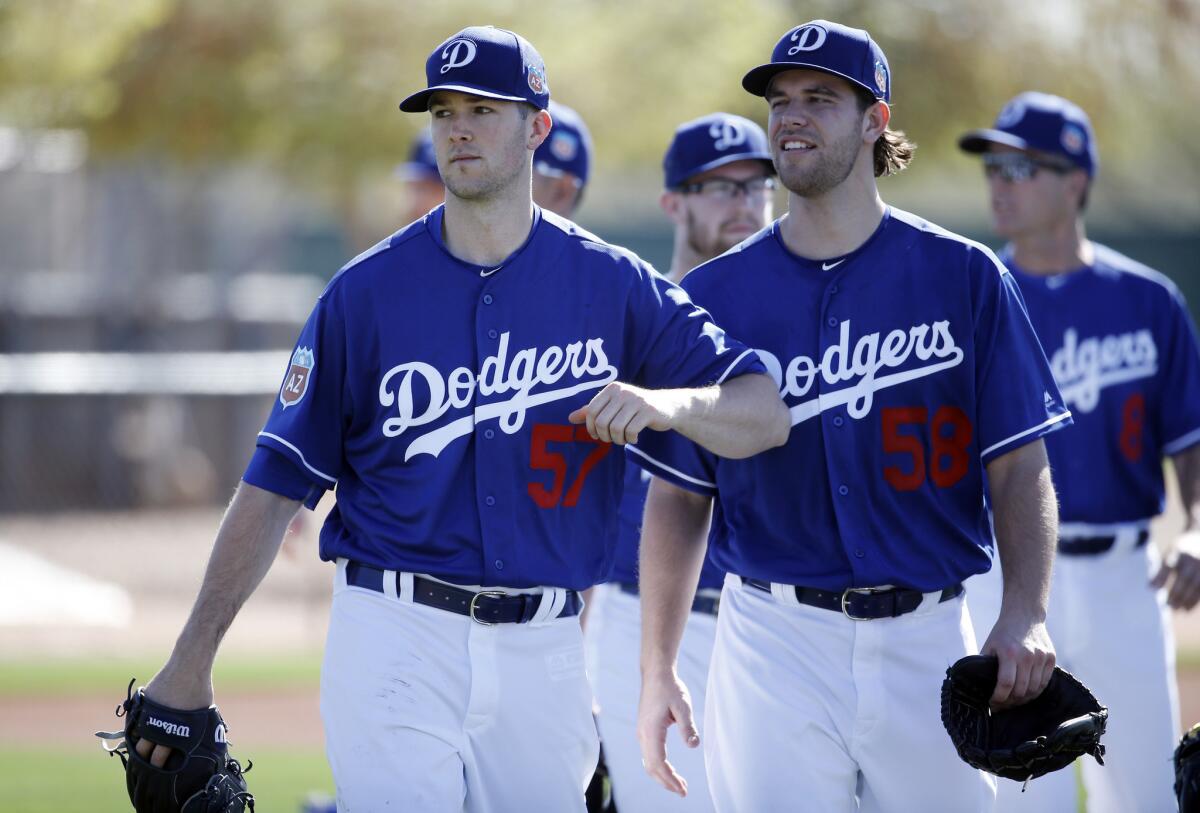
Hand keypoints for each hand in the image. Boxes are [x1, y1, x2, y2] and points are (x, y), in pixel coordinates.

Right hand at [135, 666, 214, 767]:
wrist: (188, 667)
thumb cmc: (200, 690)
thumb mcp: (203, 715)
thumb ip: (197, 731)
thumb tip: (201, 744)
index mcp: (175, 734)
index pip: (160, 758)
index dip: (159, 765)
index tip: (159, 767)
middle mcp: (159, 729)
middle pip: (146, 752)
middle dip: (147, 760)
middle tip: (147, 764)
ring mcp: (148, 717)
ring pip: (137, 739)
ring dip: (139, 746)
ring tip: (140, 751)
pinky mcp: (142, 705)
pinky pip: (134, 723)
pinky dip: (135, 730)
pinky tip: (137, 734)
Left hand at [569, 383, 681, 444]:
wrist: (667, 406)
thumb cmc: (636, 408)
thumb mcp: (613, 406)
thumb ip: (592, 411)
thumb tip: (570, 418)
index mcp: (612, 389)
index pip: (591, 411)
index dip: (591, 427)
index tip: (598, 435)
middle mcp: (623, 392)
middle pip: (602, 422)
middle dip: (605, 436)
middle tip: (612, 439)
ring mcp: (636, 401)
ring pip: (615, 428)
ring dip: (617, 439)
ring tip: (623, 438)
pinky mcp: (648, 411)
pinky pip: (631, 431)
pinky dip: (630, 439)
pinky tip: (634, 438)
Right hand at [637, 668, 699, 796]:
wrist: (656, 673)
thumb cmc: (670, 688)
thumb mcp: (683, 706)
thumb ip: (688, 727)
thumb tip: (693, 746)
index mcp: (651, 731)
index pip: (658, 763)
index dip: (670, 779)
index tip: (682, 790)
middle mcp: (643, 734)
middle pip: (651, 767)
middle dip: (666, 782)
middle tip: (683, 791)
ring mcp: (641, 732)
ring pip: (648, 762)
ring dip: (662, 776)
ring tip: (678, 784)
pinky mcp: (644, 730)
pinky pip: (648, 755)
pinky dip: (658, 766)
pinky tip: (669, 769)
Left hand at [980, 615, 1054, 709]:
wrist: (1024, 615)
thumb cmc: (1003, 633)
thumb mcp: (989, 645)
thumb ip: (985, 664)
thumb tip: (977, 684)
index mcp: (1009, 653)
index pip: (1006, 683)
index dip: (999, 697)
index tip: (993, 702)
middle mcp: (1027, 656)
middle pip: (1021, 690)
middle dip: (1010, 701)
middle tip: (1002, 704)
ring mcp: (1041, 657)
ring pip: (1034, 689)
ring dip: (1023, 699)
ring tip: (1013, 701)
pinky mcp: (1051, 658)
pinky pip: (1044, 683)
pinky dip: (1035, 691)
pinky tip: (1026, 693)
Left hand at [1151, 530, 1199, 609]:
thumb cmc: (1183, 551)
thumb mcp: (1171, 553)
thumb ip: (1161, 567)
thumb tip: (1150, 587)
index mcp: (1179, 551)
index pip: (1169, 565)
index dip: (1160, 577)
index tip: (1151, 588)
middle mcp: (1192, 558)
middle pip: (1184, 578)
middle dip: (1175, 593)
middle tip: (1167, 606)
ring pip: (1196, 585)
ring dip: (1186, 600)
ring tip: (1177, 610)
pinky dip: (1195, 600)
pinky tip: (1187, 609)